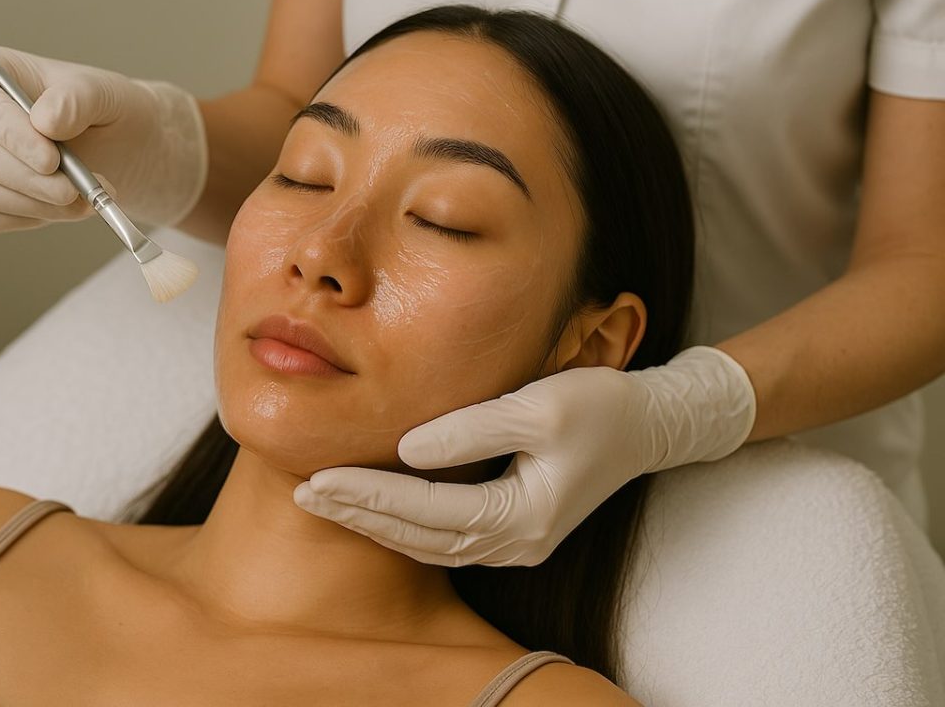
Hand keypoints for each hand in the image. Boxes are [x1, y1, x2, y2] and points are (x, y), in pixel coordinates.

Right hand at [0, 46, 206, 232]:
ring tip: (80, 200)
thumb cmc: (102, 113)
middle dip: (23, 177)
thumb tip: (45, 120)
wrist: (116, 151)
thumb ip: (77, 98)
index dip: (6, 130)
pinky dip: (18, 218)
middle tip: (73, 190)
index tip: (50, 160)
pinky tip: (55, 209)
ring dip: (28, 203)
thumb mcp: (104, 94)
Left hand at [293, 346, 755, 566]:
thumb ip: (471, 429)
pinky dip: (402, 526)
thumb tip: (406, 449)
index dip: (368, 495)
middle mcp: (515, 542)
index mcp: (522, 515)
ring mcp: (515, 543)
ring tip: (322, 501)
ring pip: (427, 544)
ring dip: (374, 523)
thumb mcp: (537, 407)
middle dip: (358, 515)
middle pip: (418, 537)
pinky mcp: (513, 531)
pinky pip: (444, 538)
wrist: (647, 425)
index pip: (425, 509)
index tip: (317, 479)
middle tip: (302, 494)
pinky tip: (370, 508)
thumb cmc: (598, 406)